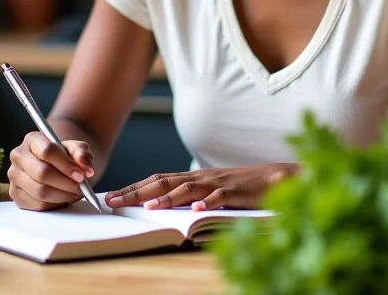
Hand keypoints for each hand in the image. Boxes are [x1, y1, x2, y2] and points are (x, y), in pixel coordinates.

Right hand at [8, 132, 94, 210]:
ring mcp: (15, 177)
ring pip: (40, 191)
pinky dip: (55, 204)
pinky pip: (37, 205)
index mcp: (32, 139)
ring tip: (75, 192)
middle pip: (42, 173)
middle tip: (80, 187)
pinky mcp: (16, 195)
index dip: (65, 164)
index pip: (47, 151)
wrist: (56, 166)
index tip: (81, 174)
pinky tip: (64, 197)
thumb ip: (82, 153)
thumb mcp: (77, 149)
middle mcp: (19, 156)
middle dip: (65, 182)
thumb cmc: (65, 155)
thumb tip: (86, 167)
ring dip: (62, 195)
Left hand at [105, 163, 298, 210]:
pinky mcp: (236, 191)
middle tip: (114, 201)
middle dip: (137, 192)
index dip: (134, 187)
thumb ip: (192, 198)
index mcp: (193, 178)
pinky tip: (196, 211)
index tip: (111, 196)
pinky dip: (207, 203)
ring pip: (188, 188)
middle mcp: (201, 177)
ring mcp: (218, 183)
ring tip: (148, 207)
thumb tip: (166, 209)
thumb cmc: (242, 189)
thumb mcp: (212, 192)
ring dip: (167, 198)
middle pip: (164, 182)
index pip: (157, 180)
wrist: (275, 178)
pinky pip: (219, 197)